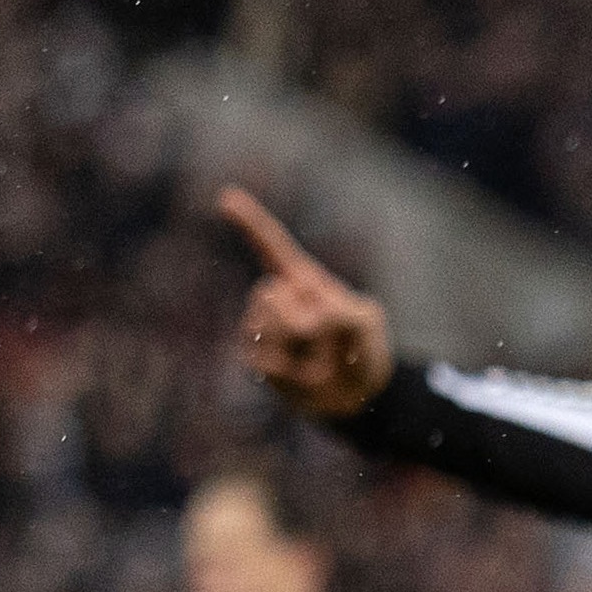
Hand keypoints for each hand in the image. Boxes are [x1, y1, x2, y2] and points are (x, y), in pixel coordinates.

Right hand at [221, 185, 394, 419]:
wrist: (354, 395)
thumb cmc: (362, 352)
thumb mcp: (365, 325)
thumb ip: (344, 315)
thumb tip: (305, 322)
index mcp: (303, 282)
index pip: (273, 247)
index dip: (251, 223)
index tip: (227, 197)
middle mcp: (278, 300)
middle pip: (269, 295)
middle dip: (300, 318)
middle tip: (327, 338)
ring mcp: (263, 328)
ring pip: (263, 325)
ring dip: (295, 346)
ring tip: (316, 358)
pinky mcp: (257, 357)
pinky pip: (264, 360)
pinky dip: (288, 371)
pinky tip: (302, 375)